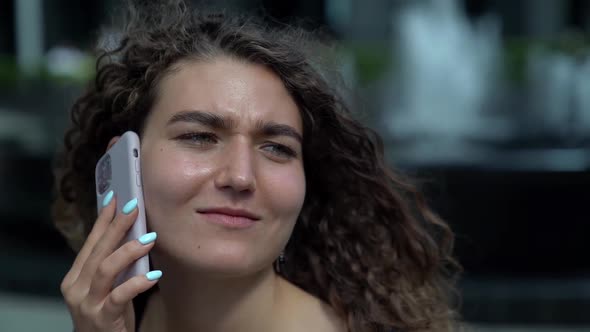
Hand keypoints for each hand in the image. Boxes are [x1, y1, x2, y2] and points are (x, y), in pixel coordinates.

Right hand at [60, 193, 159, 331]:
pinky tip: (153, 276)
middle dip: (116, 227)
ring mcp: (87, 304)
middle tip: (134, 208)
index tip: (115, 199)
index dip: (103, 220)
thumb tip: (132, 234)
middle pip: (98, 251)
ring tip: (149, 239)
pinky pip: (118, 296)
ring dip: (128, 251)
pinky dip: (136, 283)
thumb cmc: (108, 316)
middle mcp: (76, 289)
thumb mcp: (107, 287)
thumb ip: (114, 266)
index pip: (90, 243)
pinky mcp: (102, 319)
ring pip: (105, 269)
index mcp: (76, 277)